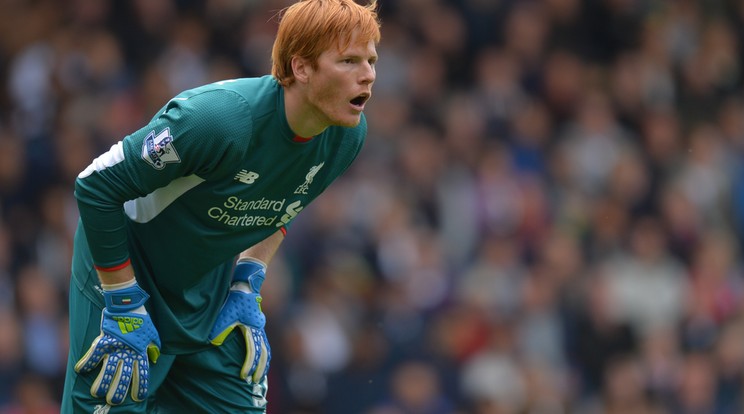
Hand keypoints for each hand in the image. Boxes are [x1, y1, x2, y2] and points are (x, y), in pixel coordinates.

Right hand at [75, 281, 160, 404]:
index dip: (140, 387)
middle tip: (113, 401)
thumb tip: (154, 358)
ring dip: (101, 384)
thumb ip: (153, 347)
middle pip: (122, 377)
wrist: (128, 305)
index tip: (138, 398)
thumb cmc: (141, 321)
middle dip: (118, 392)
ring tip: (97, 393)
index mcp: (140, 353)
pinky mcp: (103, 340)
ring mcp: (115, 348)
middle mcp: (127, 353)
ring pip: (107, 371)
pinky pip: (93, 354)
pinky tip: (80, 370)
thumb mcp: (152, 335)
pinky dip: (86, 362)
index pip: (142, 374)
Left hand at [209, 259, 270, 382]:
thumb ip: (219, 329)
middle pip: (264, 354)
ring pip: (266, 349)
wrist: (247, 286)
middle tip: (255, 381)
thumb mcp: (225, 314)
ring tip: (260, 375)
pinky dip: (264, 354)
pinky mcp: (258, 326)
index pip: (252, 352)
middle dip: (260, 368)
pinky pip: (264, 344)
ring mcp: (260, 328)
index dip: (248, 365)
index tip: (243, 377)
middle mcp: (259, 330)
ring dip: (264, 363)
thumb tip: (213, 344)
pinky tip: (260, 360)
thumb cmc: (235, 300)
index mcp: (252, 329)